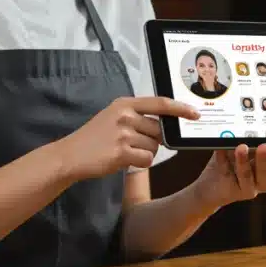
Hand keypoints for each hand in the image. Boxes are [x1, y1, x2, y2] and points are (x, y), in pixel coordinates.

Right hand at [60, 96, 199, 179]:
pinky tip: (123, 161)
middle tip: (132, 143)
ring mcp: (123, 134)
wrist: (70, 155)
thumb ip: (137, 116)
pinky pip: (146, 159)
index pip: (160, 103)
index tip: (194, 113)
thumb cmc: (95, 138)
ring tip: (123, 151)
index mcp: (125, 104)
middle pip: (159, 130)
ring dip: (144, 153)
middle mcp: (125, 116)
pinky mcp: (121, 153)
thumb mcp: (113, 117)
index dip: (180, 108)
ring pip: (154, 146)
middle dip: (153, 140)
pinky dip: (139, 163)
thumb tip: (165, 124)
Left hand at [193, 143, 265, 209]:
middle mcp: (261, 181)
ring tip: (241, 148)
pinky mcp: (234, 193)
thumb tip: (251, 128)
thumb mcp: (239, 151)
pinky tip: (221, 149)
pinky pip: (229, 175)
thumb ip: (246, 143)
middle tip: (265, 146)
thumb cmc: (229, 165)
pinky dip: (224, 161)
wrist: (210, 187)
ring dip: (244, 161)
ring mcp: (250, 189)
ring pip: (248, 176)